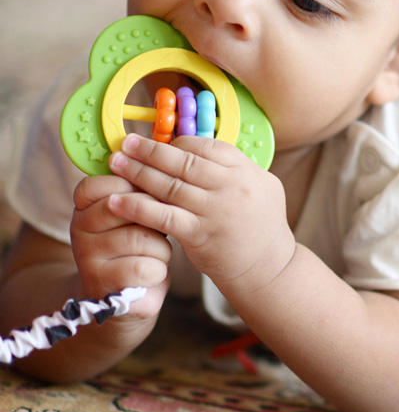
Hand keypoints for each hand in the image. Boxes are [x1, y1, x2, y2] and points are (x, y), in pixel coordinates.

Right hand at [71, 174, 171, 320]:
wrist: (131, 294)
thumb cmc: (142, 242)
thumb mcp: (139, 211)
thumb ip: (142, 187)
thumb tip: (164, 152)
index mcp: (86, 204)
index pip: (100, 183)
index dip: (131, 186)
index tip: (148, 196)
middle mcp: (79, 228)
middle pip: (125, 206)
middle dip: (154, 216)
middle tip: (160, 227)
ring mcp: (87, 257)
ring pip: (140, 237)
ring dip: (160, 246)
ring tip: (156, 252)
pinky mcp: (102, 284)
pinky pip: (144, 267)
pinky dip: (158, 270)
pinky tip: (153, 272)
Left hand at [106, 133, 295, 293]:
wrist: (269, 268)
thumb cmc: (263, 227)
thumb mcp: (263, 187)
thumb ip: (236, 169)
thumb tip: (204, 152)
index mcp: (247, 171)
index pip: (207, 146)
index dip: (178, 143)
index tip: (158, 143)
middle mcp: (232, 186)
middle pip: (184, 161)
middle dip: (150, 151)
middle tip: (125, 144)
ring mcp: (215, 210)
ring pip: (170, 185)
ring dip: (138, 172)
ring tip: (115, 164)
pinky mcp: (200, 234)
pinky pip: (163, 216)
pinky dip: (137, 207)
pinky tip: (117, 201)